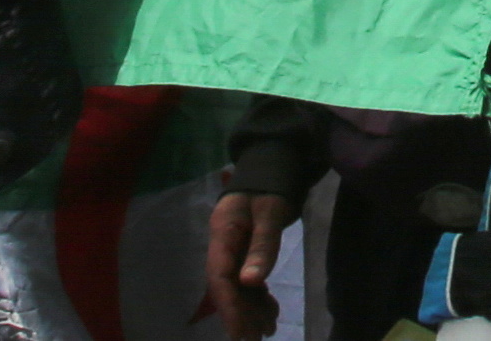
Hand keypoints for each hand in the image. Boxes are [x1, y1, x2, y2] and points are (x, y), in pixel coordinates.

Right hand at [205, 187, 294, 340]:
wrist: (271, 167)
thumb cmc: (269, 186)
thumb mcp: (270, 212)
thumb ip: (262, 245)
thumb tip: (250, 282)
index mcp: (223, 233)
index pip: (219, 275)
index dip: (228, 306)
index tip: (239, 332)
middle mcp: (223, 244)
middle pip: (227, 286)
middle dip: (240, 313)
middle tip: (255, 338)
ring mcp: (233, 249)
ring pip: (238, 286)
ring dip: (251, 308)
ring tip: (267, 329)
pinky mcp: (244, 251)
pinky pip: (248, 279)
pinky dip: (258, 297)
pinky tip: (270, 311)